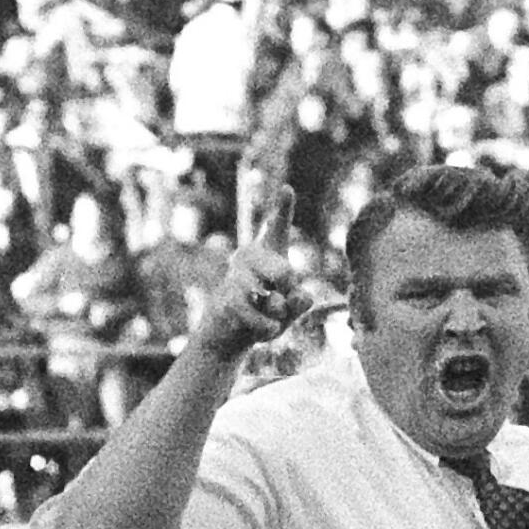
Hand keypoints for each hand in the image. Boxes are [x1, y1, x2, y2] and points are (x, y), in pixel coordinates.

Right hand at [194, 183, 316, 360]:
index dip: (282, 209)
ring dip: (278, 314)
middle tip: (282, 294)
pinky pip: (257, 315)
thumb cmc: (262, 317)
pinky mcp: (227, 299)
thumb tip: (302, 297)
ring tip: (272, 319)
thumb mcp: (288, 312)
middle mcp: (248, 258)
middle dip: (288, 288)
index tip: (286, 190)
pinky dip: (267, 327)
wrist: (226, 338)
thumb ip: (299, 303)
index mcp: (267, 253)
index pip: (277, 229)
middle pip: (284, 271)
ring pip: (273, 297)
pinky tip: (268, 330)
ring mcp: (236, 277)